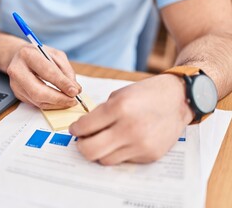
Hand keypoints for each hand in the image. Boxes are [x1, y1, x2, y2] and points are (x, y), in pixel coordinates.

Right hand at [7, 44, 80, 108]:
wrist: (20, 57)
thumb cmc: (39, 55)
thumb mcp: (56, 55)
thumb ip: (66, 71)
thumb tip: (75, 89)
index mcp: (27, 55)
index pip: (46, 72)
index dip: (62, 84)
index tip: (75, 91)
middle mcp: (17, 70)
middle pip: (38, 91)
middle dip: (58, 98)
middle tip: (73, 100)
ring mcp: (16, 84)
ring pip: (38, 101)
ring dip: (57, 104)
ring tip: (69, 101)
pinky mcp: (18, 94)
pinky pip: (37, 104)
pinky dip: (51, 104)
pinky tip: (60, 101)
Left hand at [69, 74, 193, 164]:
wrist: (178, 100)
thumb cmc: (146, 94)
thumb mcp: (119, 95)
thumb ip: (100, 113)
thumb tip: (83, 129)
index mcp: (119, 108)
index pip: (84, 127)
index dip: (75, 129)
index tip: (75, 129)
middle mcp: (129, 129)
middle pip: (90, 150)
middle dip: (81, 146)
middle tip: (82, 140)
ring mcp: (140, 145)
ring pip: (105, 159)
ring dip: (99, 151)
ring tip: (102, 140)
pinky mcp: (149, 155)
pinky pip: (123, 160)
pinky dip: (118, 152)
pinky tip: (123, 141)